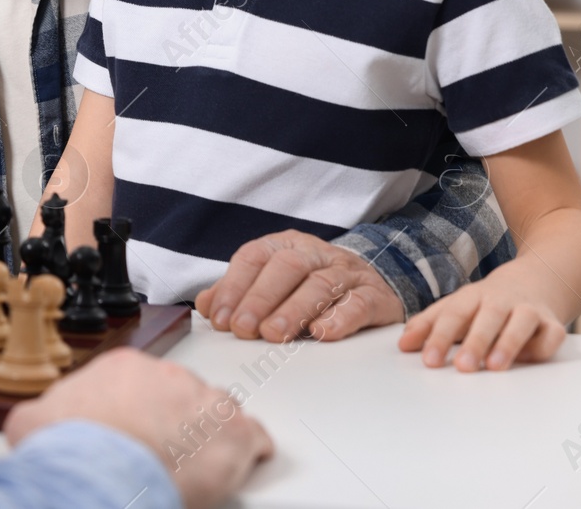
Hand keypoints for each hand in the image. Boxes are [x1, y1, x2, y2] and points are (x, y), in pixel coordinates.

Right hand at [5, 349, 271, 508]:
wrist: (93, 471)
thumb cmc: (68, 449)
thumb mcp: (35, 419)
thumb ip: (47, 412)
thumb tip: (33, 423)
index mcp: (126, 368)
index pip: (151, 383)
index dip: (149, 413)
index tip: (144, 432)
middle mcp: (169, 376)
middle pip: (187, 397)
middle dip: (180, 425)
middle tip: (166, 456)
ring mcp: (205, 402)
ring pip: (220, 416)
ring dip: (212, 439)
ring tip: (197, 467)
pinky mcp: (234, 434)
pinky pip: (254, 439)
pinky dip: (248, 455)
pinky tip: (235, 469)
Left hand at [194, 230, 402, 342]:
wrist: (374, 281)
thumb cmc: (311, 285)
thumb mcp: (272, 282)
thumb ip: (239, 292)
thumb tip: (205, 305)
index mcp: (286, 245)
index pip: (254, 258)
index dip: (234, 287)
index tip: (220, 318)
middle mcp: (316, 254)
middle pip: (287, 267)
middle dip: (260, 298)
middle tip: (244, 329)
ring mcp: (348, 273)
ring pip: (320, 284)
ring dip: (294, 311)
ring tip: (274, 335)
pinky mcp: (375, 296)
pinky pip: (358, 303)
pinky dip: (339, 318)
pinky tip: (322, 333)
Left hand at [398, 275, 566, 370]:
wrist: (535, 279)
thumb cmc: (486, 302)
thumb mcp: (456, 307)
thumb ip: (428, 325)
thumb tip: (403, 345)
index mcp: (472, 296)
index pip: (453, 314)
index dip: (440, 337)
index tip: (429, 361)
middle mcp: (501, 300)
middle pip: (487, 317)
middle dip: (475, 342)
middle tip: (463, 367)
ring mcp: (529, 310)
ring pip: (521, 323)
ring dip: (508, 344)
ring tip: (494, 367)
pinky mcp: (554, 324)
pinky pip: (552, 335)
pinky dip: (542, 346)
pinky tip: (529, 358)